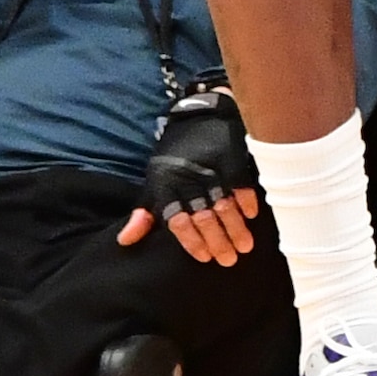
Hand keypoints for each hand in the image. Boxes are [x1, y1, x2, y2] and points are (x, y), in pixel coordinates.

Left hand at [116, 84, 260, 266]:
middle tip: (229, 260)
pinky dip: (246, 202)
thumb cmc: (175, 156)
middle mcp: (190, 180)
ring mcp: (212, 169)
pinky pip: (241, 185)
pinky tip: (251, 216)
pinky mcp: (232, 158)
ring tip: (244, 247)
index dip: (192, 242)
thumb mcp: (155, 182)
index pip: (179, 222)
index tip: (205, 258)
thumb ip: (144, 214)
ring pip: (224, 206)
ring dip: (235, 229)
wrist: (199, 115)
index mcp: (168, 187)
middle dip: (218, 242)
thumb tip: (125, 241)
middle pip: (204, 218)